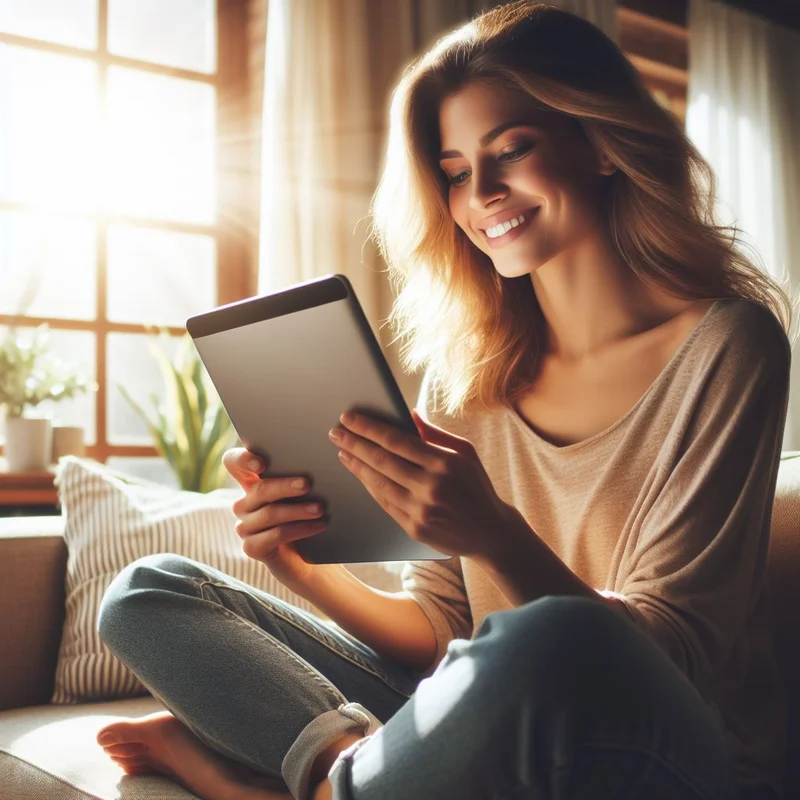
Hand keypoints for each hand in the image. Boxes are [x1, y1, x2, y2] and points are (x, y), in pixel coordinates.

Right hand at [222, 448, 332, 593]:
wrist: (309, 555)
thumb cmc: (307, 515)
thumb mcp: (303, 492)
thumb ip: (299, 475)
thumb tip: (316, 459)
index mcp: (251, 482)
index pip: (233, 462)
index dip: (243, 460)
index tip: (262, 464)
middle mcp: (243, 503)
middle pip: (258, 490)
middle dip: (284, 486)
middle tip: (307, 484)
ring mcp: (245, 527)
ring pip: (269, 514)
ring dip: (297, 510)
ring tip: (320, 509)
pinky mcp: (252, 548)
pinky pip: (275, 536)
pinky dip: (299, 529)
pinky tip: (318, 526)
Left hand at [328, 409, 518, 560]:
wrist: (490, 532)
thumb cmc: (476, 486)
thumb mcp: (464, 453)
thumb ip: (435, 433)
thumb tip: (408, 413)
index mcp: (444, 462)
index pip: (396, 440)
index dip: (368, 428)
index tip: (349, 418)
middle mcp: (431, 486)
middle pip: (381, 461)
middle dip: (354, 444)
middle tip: (335, 433)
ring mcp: (421, 510)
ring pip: (378, 483)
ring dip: (356, 466)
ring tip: (342, 452)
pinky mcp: (414, 529)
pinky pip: (384, 503)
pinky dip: (369, 487)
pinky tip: (359, 474)